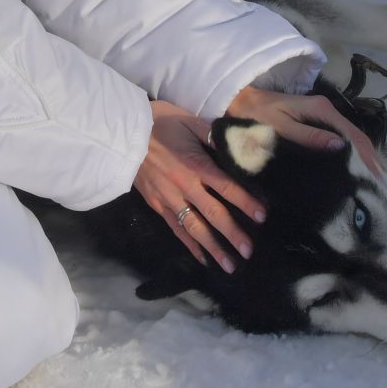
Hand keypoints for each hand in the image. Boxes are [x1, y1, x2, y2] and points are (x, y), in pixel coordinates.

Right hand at [133, 100, 266, 271]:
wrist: (123, 134)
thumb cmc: (161, 123)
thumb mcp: (191, 121)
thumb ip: (214, 136)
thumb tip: (238, 147)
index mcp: (195, 164)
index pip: (227, 187)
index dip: (246, 202)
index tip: (263, 216)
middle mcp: (184, 186)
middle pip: (213, 214)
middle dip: (233, 233)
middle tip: (249, 252)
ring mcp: (169, 199)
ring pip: (195, 228)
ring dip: (213, 247)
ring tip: (230, 266)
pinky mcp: (157, 206)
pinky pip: (176, 229)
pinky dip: (190, 245)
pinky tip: (203, 259)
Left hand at [225, 85, 382, 175]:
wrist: (239, 102)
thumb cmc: (257, 117)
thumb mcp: (281, 127)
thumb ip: (308, 136)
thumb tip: (339, 146)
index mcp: (320, 109)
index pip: (352, 134)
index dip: (367, 156)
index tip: (376, 177)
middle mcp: (326, 110)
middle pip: (355, 136)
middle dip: (370, 159)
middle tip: (379, 185)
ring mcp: (322, 116)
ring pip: (350, 138)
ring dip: (362, 157)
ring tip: (371, 181)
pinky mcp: (316, 123)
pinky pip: (339, 139)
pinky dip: (351, 154)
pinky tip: (353, 169)